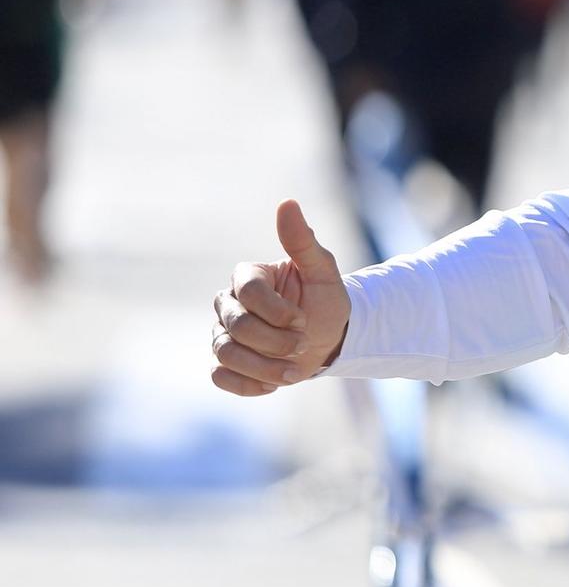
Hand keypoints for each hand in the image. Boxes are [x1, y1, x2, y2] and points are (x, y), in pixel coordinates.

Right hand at [210, 200, 350, 395]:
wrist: (329, 337)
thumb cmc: (324, 300)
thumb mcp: (322, 270)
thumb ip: (302, 241)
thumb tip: (288, 202)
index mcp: (247, 277)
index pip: (248, 292)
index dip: (278, 311)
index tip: (304, 319)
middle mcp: (228, 304)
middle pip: (236, 326)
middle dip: (275, 340)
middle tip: (303, 344)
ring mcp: (223, 333)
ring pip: (225, 353)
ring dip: (263, 366)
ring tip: (294, 370)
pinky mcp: (225, 362)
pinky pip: (220, 376)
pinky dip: (247, 384)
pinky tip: (273, 383)